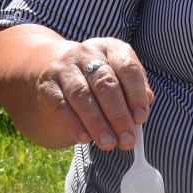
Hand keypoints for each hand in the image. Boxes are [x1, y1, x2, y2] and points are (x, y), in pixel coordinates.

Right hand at [37, 37, 152, 149]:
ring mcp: (64, 67)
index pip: (127, 68)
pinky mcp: (47, 85)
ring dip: (97, 123)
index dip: (136, 94)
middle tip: (127, 140)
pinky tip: (85, 139)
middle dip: (118, 115)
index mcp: (111, 48)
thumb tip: (145, 106)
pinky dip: (74, 124)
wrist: (57, 72)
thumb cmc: (97, 80)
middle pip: (105, 83)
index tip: (141, 118)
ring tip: (109, 144)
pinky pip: (61, 106)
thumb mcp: (119, 79)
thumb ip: (135, 91)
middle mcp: (87, 53)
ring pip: (82, 95)